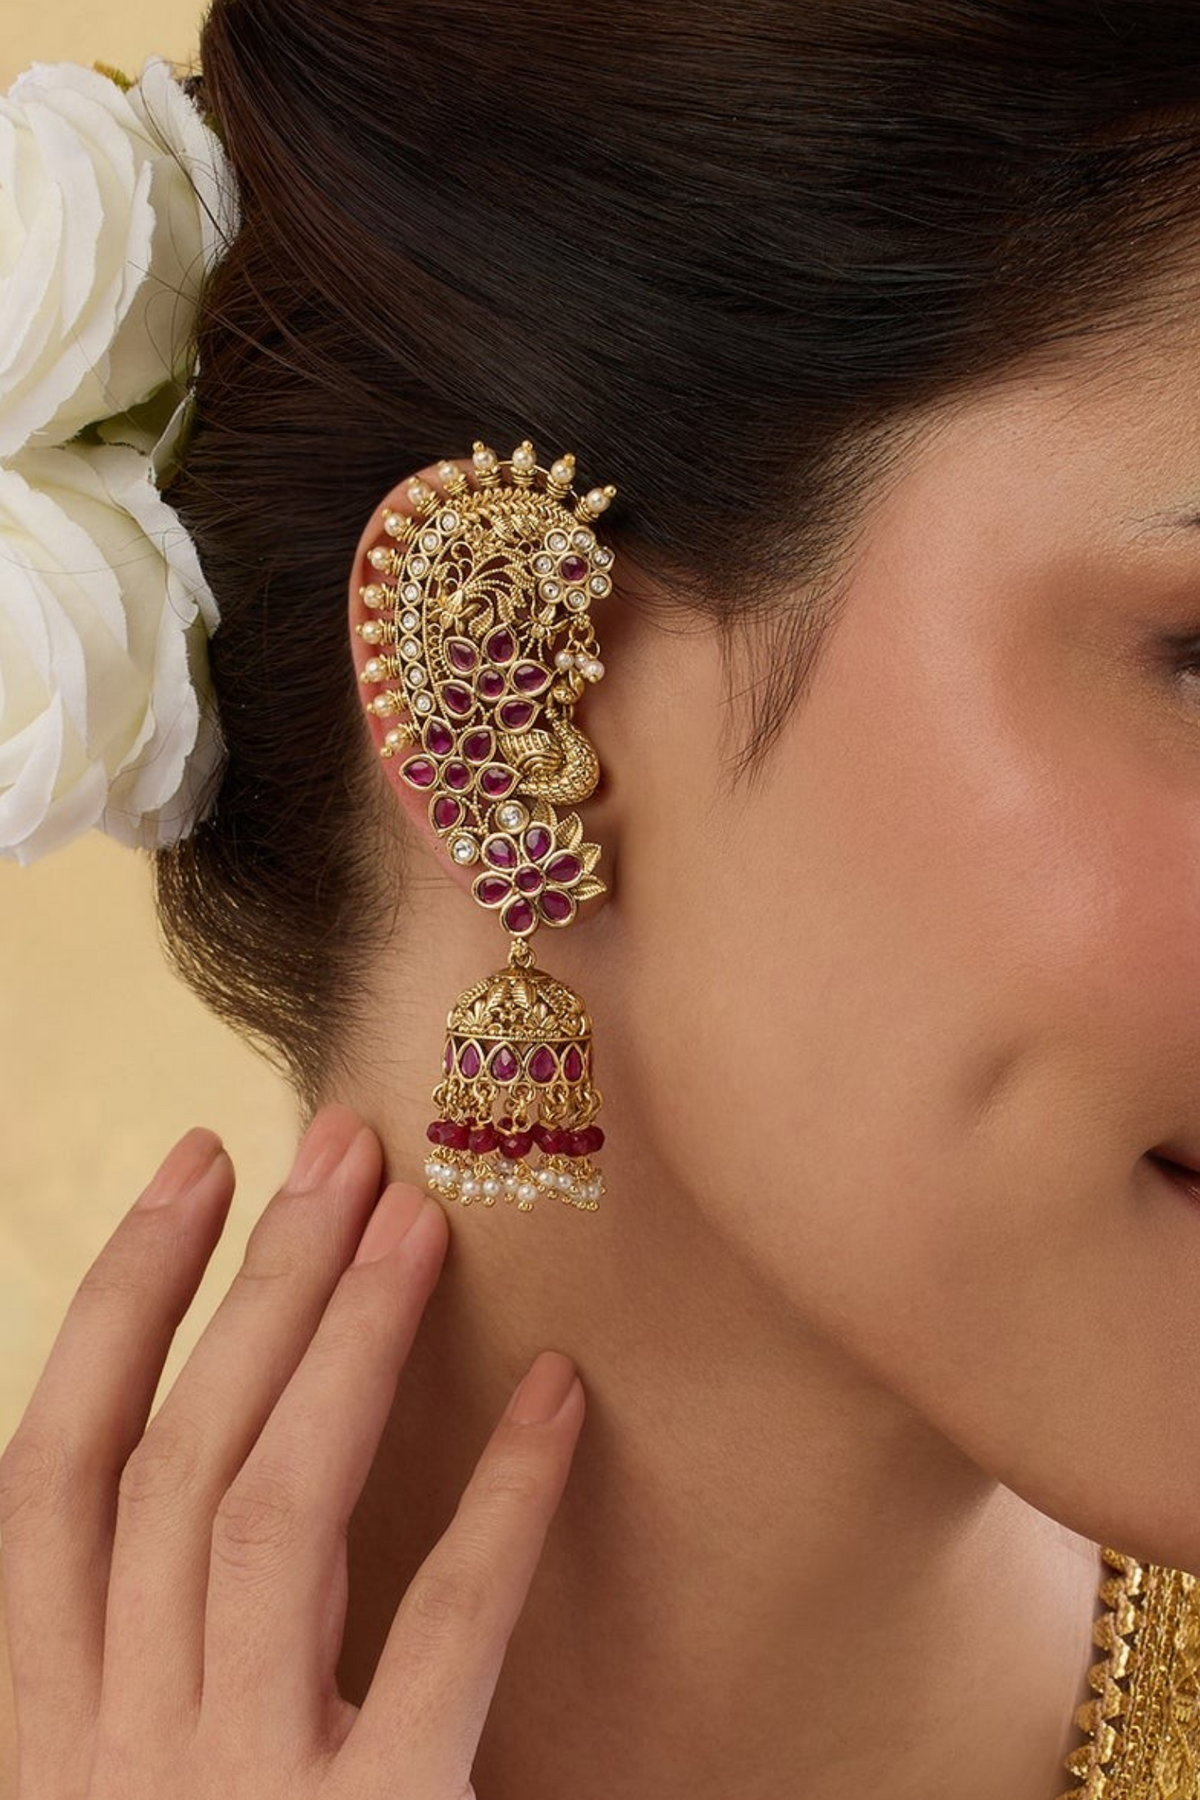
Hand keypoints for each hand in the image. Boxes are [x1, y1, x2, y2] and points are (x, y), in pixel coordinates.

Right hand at [0, 1102, 584, 1798]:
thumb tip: (232, 1446)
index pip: (49, 1473)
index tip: (190, 1167)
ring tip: (417, 1221)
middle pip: (172, 1461)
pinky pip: (441, 1640)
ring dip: (347, 1348)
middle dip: (252, 1287)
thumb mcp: (130, 1787)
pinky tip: (562, 1399)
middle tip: (336, 1148)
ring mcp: (224, 1796)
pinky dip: (502, 1506)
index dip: (115, 1305)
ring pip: (269, 1515)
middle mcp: (109, 1752)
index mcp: (44, 1733)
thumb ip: (155, 1652)